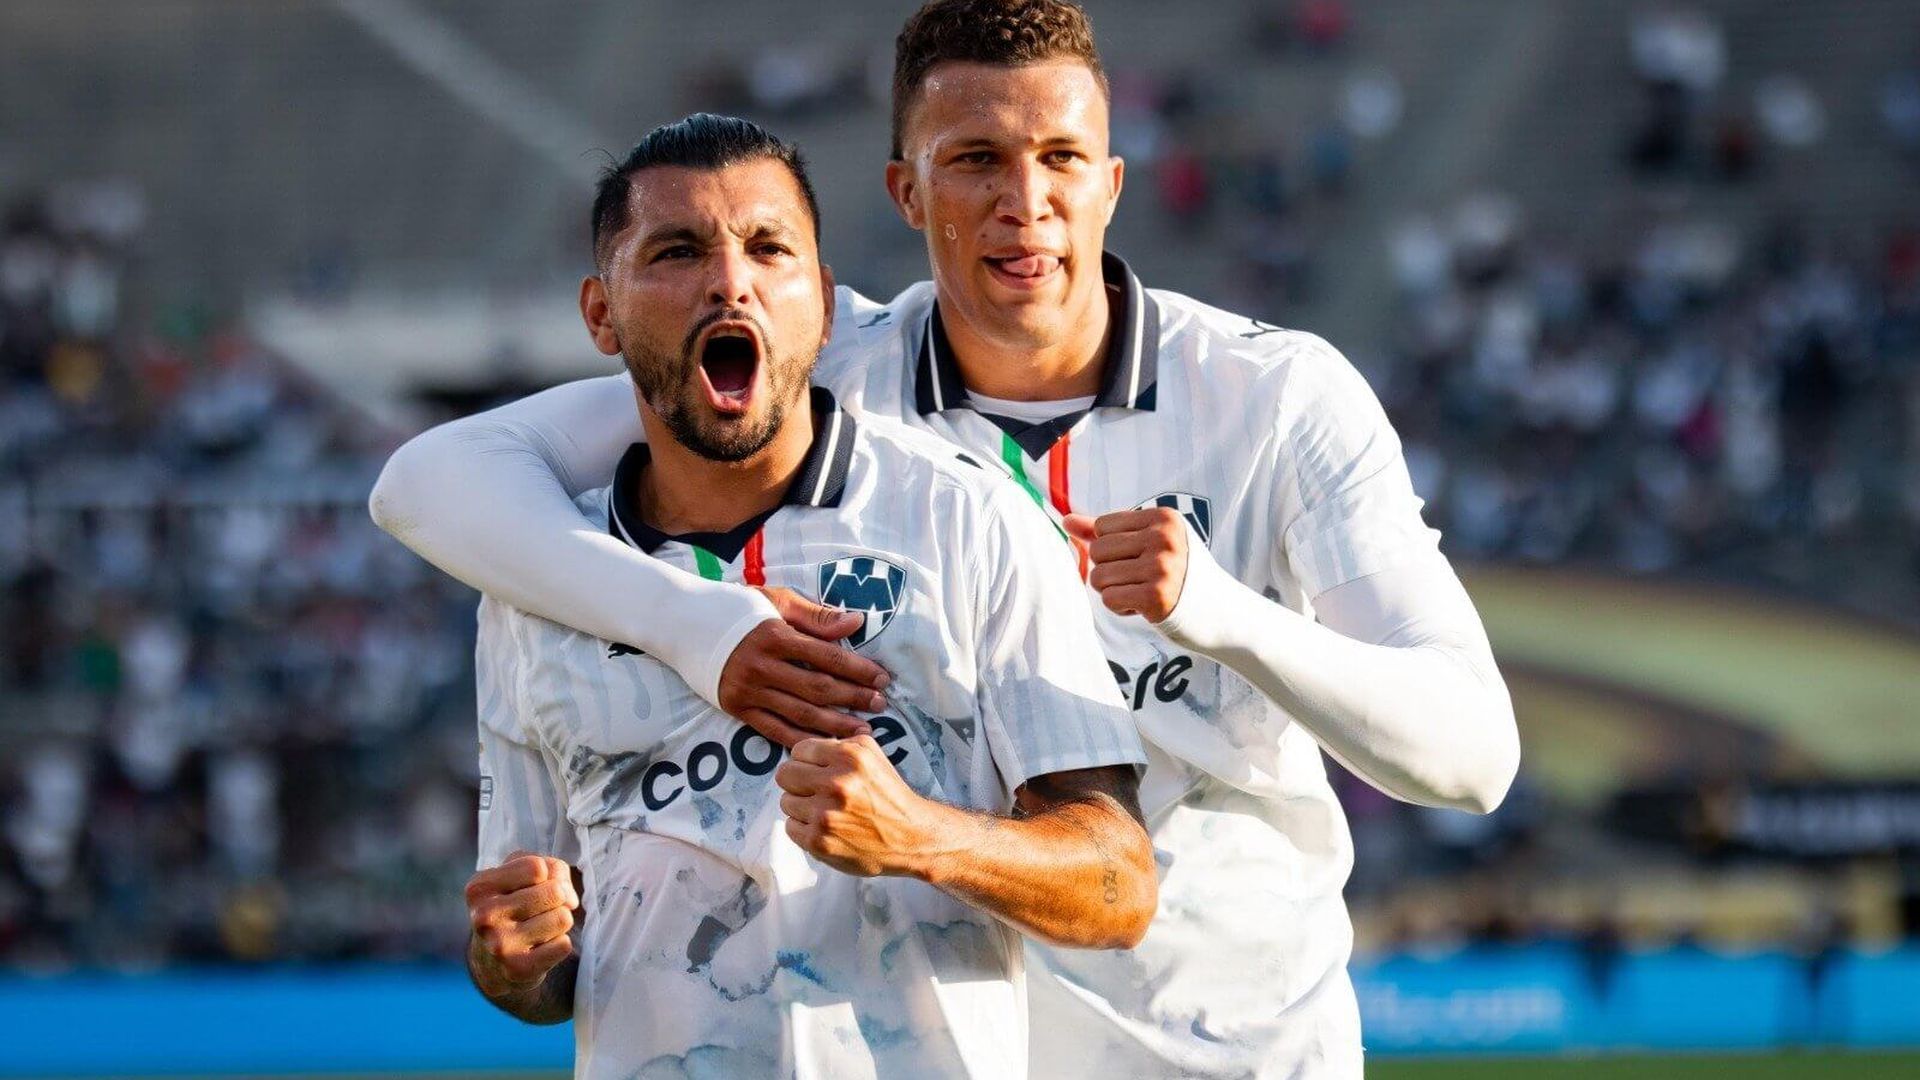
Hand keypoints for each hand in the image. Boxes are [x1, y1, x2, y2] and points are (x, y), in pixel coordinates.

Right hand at [465, 851, 579, 991]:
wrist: (492, 962)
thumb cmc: (514, 905)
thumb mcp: (520, 875)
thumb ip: (549, 867)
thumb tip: (567, 897)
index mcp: (480, 887)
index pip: (537, 868)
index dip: (547, 875)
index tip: (534, 888)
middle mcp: (484, 916)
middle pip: (555, 892)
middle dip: (557, 899)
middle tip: (539, 911)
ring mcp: (499, 945)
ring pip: (563, 918)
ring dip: (558, 922)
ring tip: (537, 929)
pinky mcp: (517, 969)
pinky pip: (564, 944)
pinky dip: (558, 944)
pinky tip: (538, 949)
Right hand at [717, 587, 893, 747]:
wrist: (685, 626)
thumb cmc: (738, 608)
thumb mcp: (777, 600)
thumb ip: (816, 617)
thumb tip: (856, 624)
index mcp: (775, 636)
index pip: (826, 657)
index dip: (857, 669)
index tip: (882, 677)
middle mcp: (762, 667)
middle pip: (817, 688)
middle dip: (853, 698)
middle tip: (881, 704)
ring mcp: (749, 691)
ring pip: (800, 714)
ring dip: (835, 724)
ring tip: (862, 731)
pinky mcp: (738, 709)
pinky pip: (774, 730)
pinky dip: (801, 740)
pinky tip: (825, 745)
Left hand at [775, 735, 942, 877]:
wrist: (911, 837)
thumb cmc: (889, 794)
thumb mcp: (873, 754)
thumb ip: (840, 742)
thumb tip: (806, 746)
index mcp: (849, 757)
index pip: (798, 751)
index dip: (806, 761)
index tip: (817, 770)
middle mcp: (836, 783)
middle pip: (785, 774)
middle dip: (798, 781)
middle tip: (815, 790)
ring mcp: (825, 814)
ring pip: (786, 801)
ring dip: (802, 806)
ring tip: (825, 811)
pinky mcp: (819, 841)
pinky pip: (790, 827)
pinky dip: (804, 828)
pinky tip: (824, 827)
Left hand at [1064, 509, 1189, 622]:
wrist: (1218, 609)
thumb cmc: (1179, 571)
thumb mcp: (1151, 541)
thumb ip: (1107, 531)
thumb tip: (1066, 520)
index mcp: (1163, 518)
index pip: (1103, 526)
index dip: (1112, 547)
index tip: (1139, 557)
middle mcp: (1163, 539)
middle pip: (1097, 551)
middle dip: (1110, 569)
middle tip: (1138, 578)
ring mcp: (1160, 568)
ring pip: (1098, 577)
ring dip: (1113, 590)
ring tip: (1140, 591)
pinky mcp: (1156, 598)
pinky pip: (1109, 599)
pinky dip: (1120, 606)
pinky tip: (1142, 606)